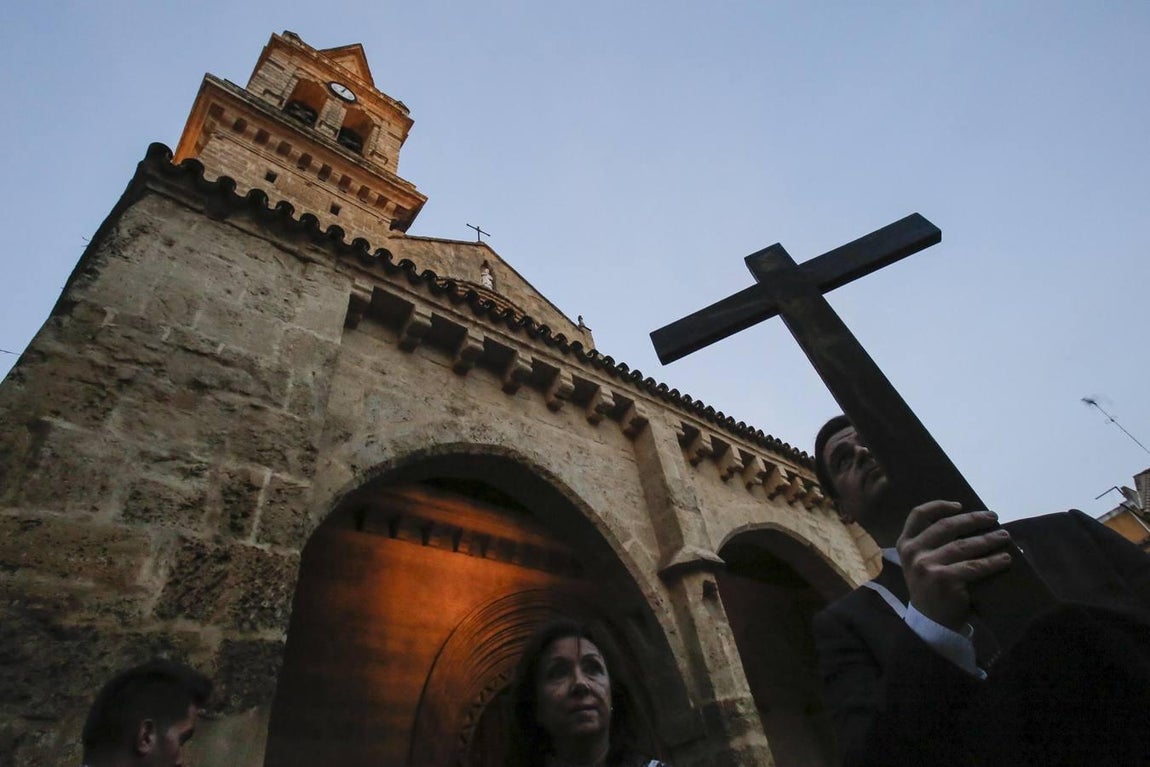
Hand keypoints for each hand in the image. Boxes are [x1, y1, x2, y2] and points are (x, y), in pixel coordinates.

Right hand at [897, 501, 1012, 630]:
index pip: (918, 515)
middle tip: (993, 517)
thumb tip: (969, 522)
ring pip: (964, 546)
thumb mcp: (919, 563)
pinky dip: (992, 561)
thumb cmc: (929, 589)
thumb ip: (932, 545)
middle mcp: (914, 552)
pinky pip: (974, 566)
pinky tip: (1005, 559)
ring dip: (988, 539)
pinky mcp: (944, 579)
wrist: (930, 623)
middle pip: (946, 526)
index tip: (959, 505)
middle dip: (973, 519)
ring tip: (1004, 537)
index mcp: (906, 544)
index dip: (939, 505)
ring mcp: (927, 565)